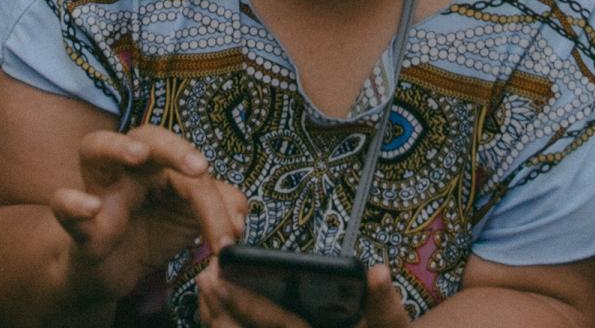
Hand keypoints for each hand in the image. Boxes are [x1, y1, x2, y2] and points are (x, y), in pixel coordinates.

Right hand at [51, 125, 245, 304]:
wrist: (110, 272)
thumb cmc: (151, 232)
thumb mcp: (189, 222)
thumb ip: (218, 211)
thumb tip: (240, 216)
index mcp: (160, 165)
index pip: (191, 168)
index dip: (214, 202)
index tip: (230, 236)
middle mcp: (128, 168)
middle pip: (146, 135)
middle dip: (174, 147)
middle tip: (200, 168)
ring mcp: (99, 189)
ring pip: (93, 148)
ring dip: (115, 146)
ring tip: (137, 154)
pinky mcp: (76, 221)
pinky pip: (63, 202)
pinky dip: (73, 203)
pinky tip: (91, 208)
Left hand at [199, 256, 409, 327]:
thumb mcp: (390, 324)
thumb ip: (384, 302)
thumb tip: (377, 272)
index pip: (280, 325)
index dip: (250, 304)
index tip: (222, 280)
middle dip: (221, 312)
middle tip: (203, 278)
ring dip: (217, 319)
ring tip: (204, 286)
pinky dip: (224, 326)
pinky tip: (215, 306)